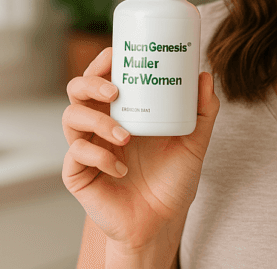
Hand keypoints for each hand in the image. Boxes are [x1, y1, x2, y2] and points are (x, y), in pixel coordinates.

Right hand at [61, 47, 219, 251]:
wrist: (161, 222)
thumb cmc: (173, 180)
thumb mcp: (194, 142)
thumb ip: (203, 111)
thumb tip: (205, 75)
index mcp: (122, 111)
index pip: (102, 77)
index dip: (102, 62)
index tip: (115, 53)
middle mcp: (100, 125)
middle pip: (76, 90)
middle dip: (90, 84)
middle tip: (115, 91)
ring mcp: (86, 148)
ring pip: (71, 118)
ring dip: (98, 122)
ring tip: (125, 135)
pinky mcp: (78, 173)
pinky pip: (76, 155)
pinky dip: (99, 157)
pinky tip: (120, 169)